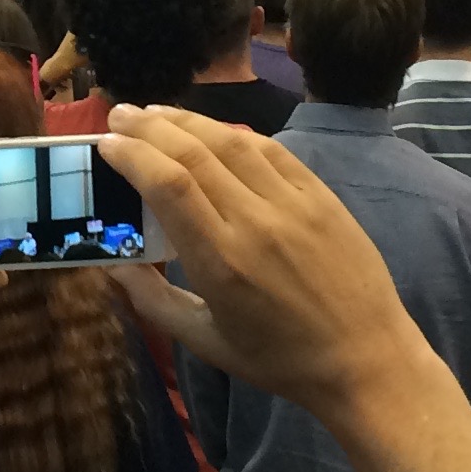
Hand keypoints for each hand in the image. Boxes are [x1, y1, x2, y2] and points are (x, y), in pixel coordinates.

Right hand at [101, 105, 432, 426]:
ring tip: (155, 112)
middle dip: (149, 126)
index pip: (169, 186)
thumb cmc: (279, 359)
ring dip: (188, 119)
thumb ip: (153, 302)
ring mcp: (293, 204)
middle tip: (118, 115)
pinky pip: (272, 150)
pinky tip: (213, 129)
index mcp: (221, 262)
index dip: (133, 155)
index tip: (106, 143)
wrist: (364, 359)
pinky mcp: (321, 196)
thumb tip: (111, 266)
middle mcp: (256, 222)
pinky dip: (236, 133)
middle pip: (194, 153)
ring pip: (232, 141)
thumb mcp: (207, 342)